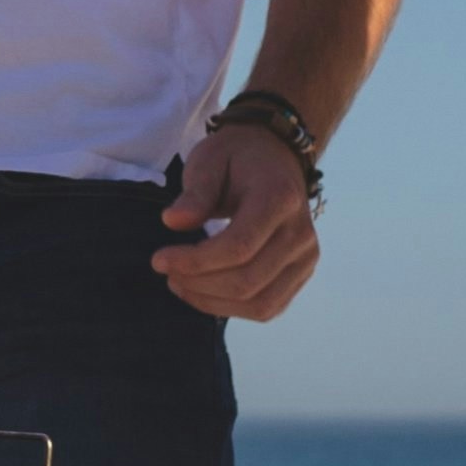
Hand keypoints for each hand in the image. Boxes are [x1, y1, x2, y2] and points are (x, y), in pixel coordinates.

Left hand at [153, 120, 325, 321]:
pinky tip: (203, 292)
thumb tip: (173, 222)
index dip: (195, 261)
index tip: (159, 259)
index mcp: (280, 200)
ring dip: (212, 302)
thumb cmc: (237, 158)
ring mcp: (305, 258)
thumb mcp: (210, 160)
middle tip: (166, 272)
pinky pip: (268, 307)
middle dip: (198, 283)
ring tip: (180, 284)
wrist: (275, 157)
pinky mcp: (300, 274)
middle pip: (247, 280)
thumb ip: (195, 192)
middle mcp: (300, 234)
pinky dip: (232, 308)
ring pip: (259, 303)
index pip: (238, 247)